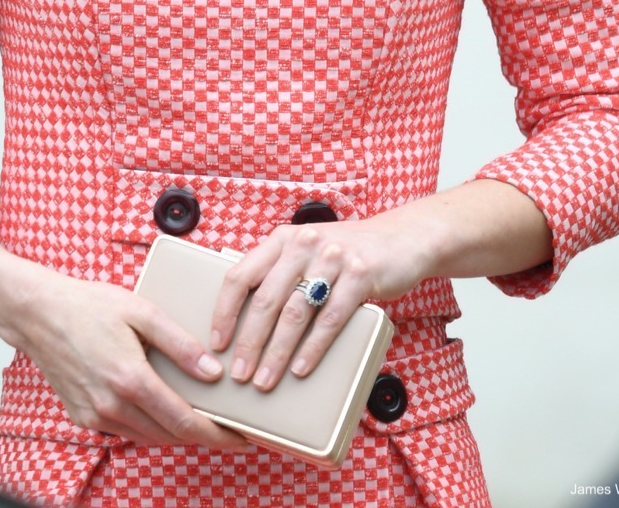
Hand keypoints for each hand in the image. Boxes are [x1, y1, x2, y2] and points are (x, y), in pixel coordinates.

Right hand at [17, 271, 246, 448]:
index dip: (217, 435)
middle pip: (169, 436)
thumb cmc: (88, 305)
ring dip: (176, 432)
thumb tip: (212, 372)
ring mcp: (95, 416)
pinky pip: (126, 431)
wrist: (38, 313)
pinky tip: (161, 407)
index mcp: (130, 379)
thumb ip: (180, 344)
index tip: (240, 438)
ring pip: (148, 437)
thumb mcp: (141, 312)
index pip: (184, 422)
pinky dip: (149, 425)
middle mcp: (111, 405)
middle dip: (202, 435)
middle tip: (228, 426)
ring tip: (201, 418)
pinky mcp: (83, 417)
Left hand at [209, 213, 431, 392]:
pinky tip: (300, 369)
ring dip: (277, 352)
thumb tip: (243, 319)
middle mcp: (303, 243)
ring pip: (295, 313)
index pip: (240, 274)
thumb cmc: (346, 253)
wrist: (401, 238)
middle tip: (239, 374)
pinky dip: (312, 348)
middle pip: (266, 299)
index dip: (225, 311)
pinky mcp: (360, 275)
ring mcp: (332, 258)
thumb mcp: (307, 252)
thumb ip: (280, 273)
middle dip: (249, 342)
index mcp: (282, 239)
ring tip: (265, 380)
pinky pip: (330, 319)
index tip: (217, 342)